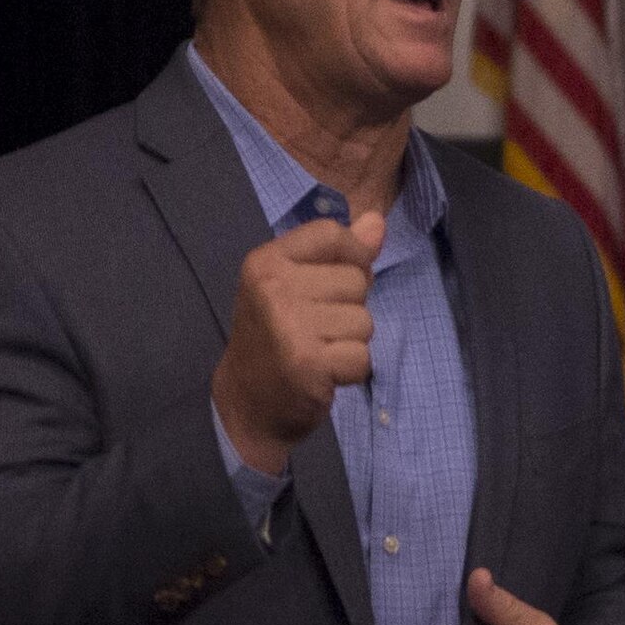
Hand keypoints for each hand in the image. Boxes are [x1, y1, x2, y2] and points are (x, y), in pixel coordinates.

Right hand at [212, 210, 384, 473]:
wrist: (247, 403)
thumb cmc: (276, 337)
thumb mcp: (296, 284)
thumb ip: (340, 252)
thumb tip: (378, 221)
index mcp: (266, 261)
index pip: (332, 234)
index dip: (351, 256)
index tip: (334, 284)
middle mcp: (273, 288)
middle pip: (356, 280)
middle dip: (349, 309)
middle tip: (316, 330)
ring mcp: (289, 326)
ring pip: (364, 321)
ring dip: (350, 342)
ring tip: (319, 351)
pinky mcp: (307, 363)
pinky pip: (362, 357)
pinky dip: (351, 370)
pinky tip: (323, 373)